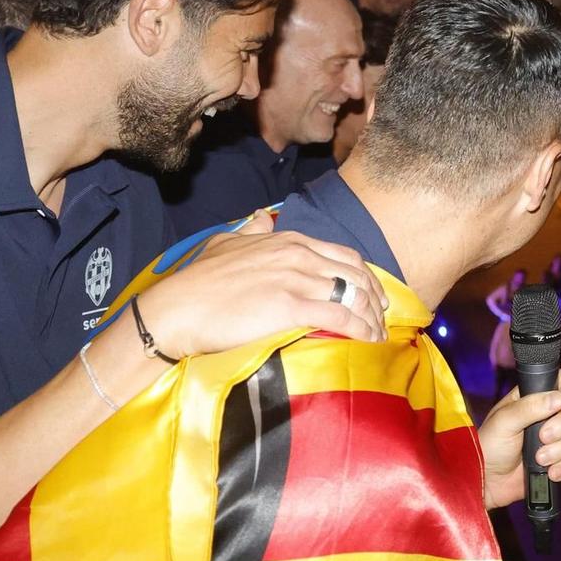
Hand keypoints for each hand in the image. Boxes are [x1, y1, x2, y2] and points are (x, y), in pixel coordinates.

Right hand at [140, 212, 387, 353]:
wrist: (177, 309)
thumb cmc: (197, 281)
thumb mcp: (225, 244)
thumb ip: (250, 232)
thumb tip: (261, 219)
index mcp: (287, 240)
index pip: (343, 255)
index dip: (364, 275)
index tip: (373, 293)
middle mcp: (298, 255)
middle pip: (354, 274)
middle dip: (374, 297)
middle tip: (383, 317)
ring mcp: (296, 280)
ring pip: (352, 295)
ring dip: (372, 316)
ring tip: (378, 334)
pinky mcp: (291, 307)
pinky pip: (340, 316)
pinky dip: (360, 328)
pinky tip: (367, 340)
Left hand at [479, 369, 560, 508]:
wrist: (487, 482)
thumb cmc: (488, 447)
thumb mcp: (504, 421)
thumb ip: (529, 407)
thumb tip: (558, 398)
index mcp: (533, 398)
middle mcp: (547, 415)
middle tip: (542, 436)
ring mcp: (555, 438)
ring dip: (560, 450)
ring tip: (539, 459)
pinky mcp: (558, 459)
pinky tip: (550, 472)